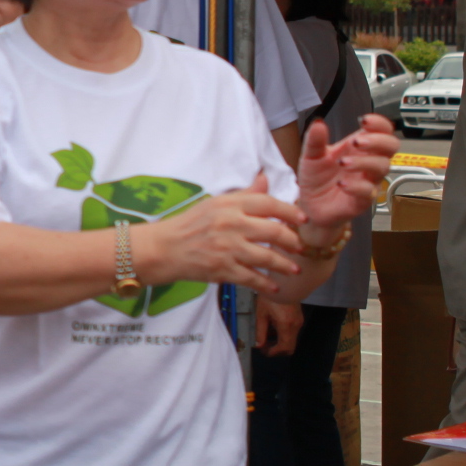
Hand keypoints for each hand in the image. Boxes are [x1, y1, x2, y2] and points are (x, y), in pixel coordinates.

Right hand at [134, 175, 302, 292]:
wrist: (163, 249)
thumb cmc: (189, 224)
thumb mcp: (215, 203)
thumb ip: (245, 194)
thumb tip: (266, 178)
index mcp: (229, 204)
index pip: (268, 204)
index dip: (290, 212)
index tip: (302, 219)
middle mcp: (231, 224)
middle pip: (274, 231)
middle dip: (292, 241)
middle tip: (301, 247)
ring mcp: (227, 248)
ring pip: (267, 257)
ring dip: (284, 265)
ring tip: (294, 269)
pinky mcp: (222, 269)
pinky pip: (251, 278)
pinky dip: (265, 284)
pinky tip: (274, 286)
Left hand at [256, 299, 303, 356]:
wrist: (284, 281)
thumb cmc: (271, 294)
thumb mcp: (261, 313)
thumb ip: (260, 331)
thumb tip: (259, 344)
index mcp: (286, 325)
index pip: (284, 348)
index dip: (273, 353)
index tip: (264, 351)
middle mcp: (296, 325)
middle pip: (290, 346)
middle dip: (277, 349)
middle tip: (265, 346)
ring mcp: (299, 321)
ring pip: (291, 339)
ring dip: (280, 341)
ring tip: (267, 334)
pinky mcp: (299, 317)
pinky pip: (292, 331)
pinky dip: (283, 333)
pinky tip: (273, 327)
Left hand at [295, 114, 395, 230]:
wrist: (310, 205)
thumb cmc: (317, 178)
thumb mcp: (311, 156)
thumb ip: (314, 140)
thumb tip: (318, 122)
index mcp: (358, 147)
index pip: (381, 131)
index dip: (379, 123)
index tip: (365, 120)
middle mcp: (368, 162)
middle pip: (391, 146)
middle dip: (378, 141)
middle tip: (357, 142)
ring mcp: (368, 181)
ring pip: (382, 167)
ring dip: (364, 162)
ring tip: (343, 163)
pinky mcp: (363, 200)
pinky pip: (369, 191)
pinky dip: (357, 186)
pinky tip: (342, 184)